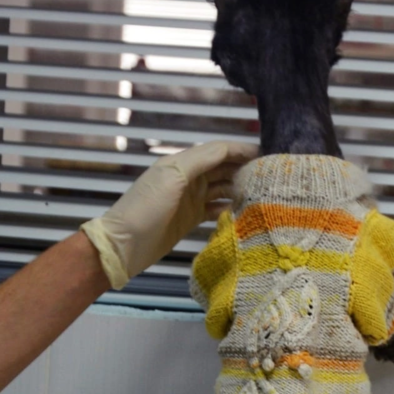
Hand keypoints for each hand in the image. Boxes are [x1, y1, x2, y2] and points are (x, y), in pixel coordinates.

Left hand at [81, 140, 257, 289]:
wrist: (124, 244)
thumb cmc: (146, 207)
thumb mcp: (172, 176)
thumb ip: (200, 160)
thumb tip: (229, 150)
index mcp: (182, 162)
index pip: (218, 150)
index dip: (241, 150)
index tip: (266, 154)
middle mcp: (188, 177)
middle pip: (222, 168)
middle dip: (243, 168)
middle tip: (270, 175)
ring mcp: (189, 199)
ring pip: (221, 188)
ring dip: (238, 188)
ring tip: (261, 192)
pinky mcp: (190, 219)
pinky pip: (215, 209)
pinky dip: (229, 208)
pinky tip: (244, 210)